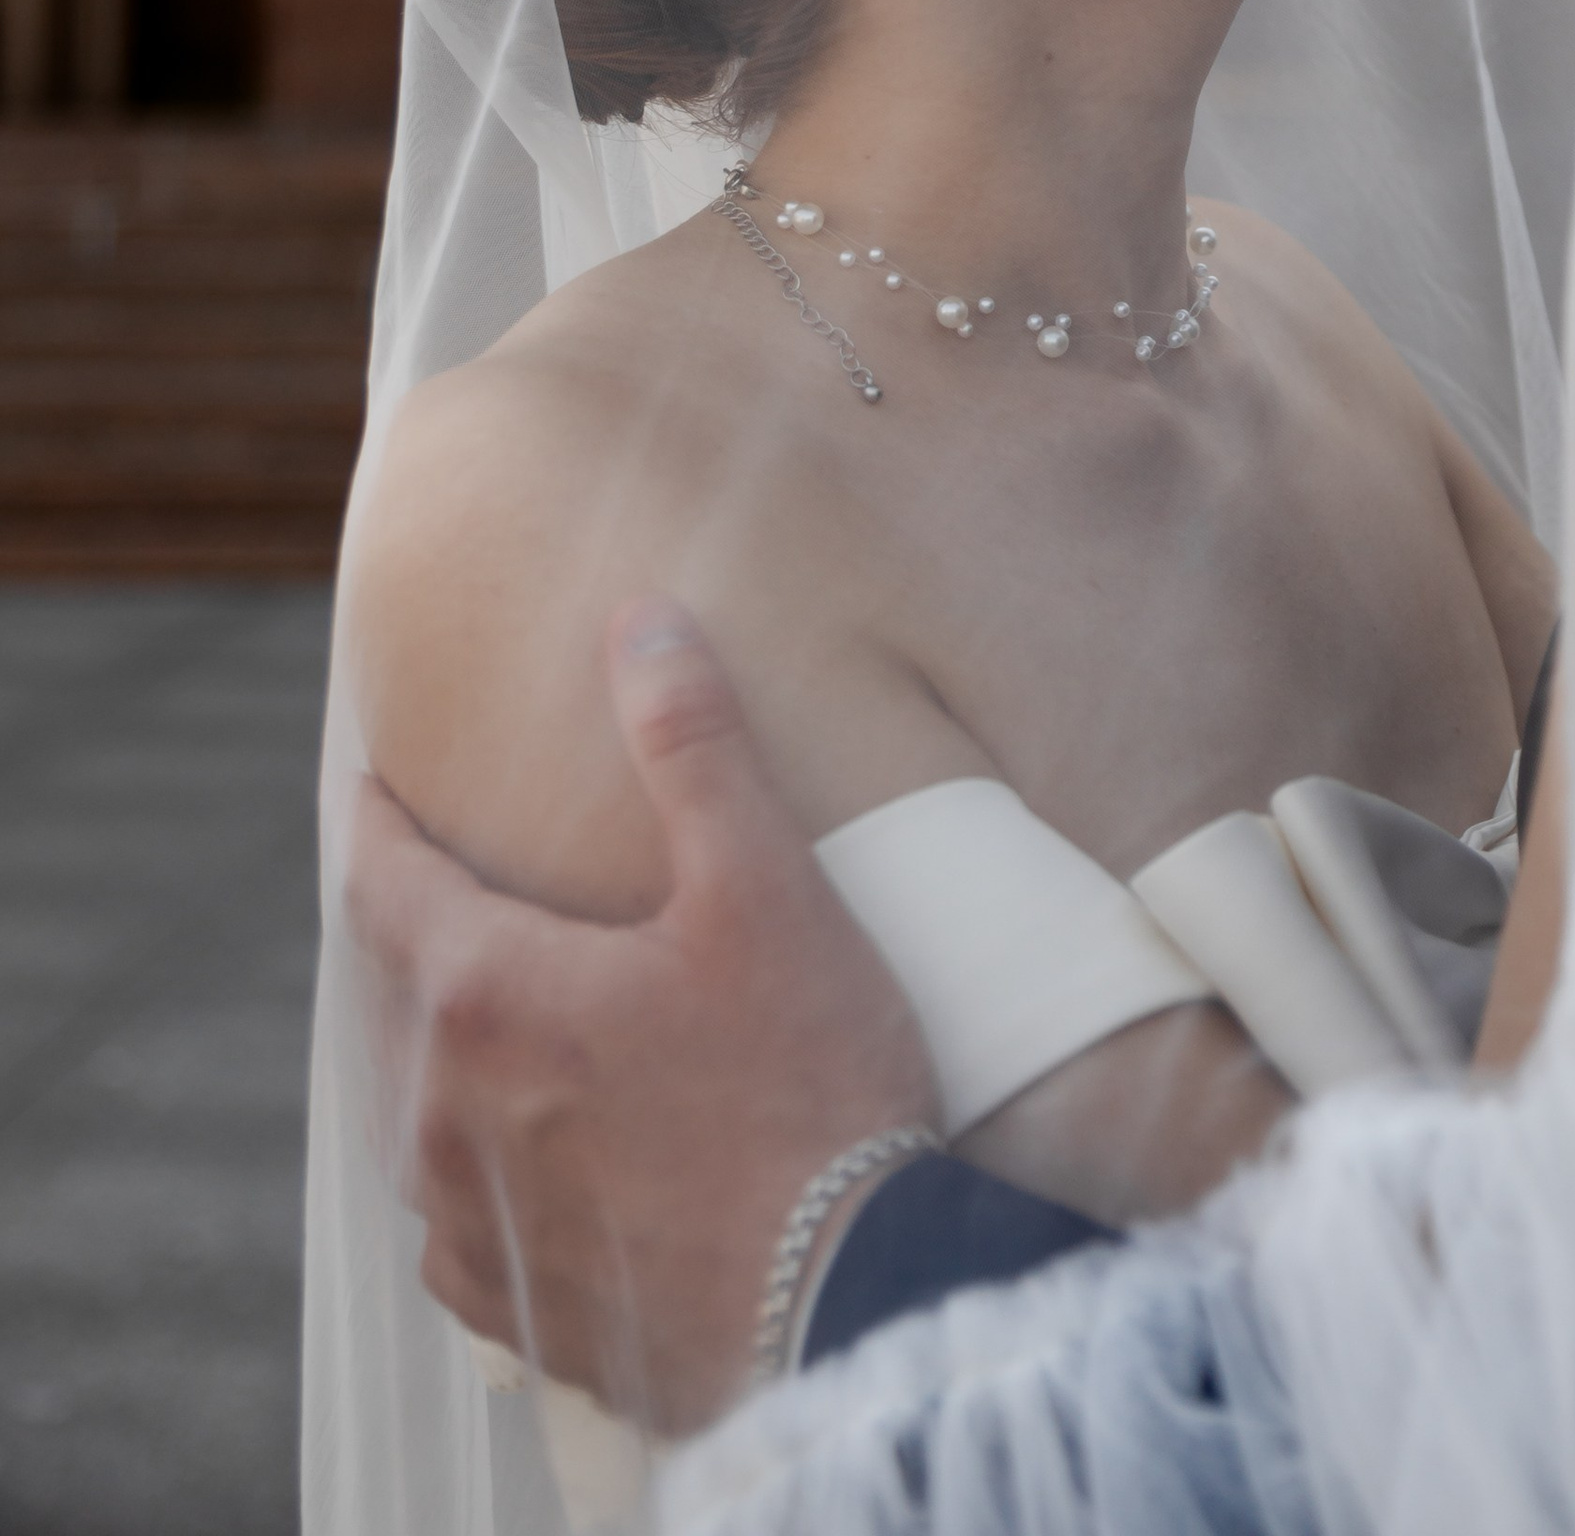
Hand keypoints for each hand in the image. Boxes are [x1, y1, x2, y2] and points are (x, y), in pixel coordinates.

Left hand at [346, 599, 937, 1435]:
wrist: (845, 1297)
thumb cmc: (807, 1085)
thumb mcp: (762, 886)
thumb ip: (692, 742)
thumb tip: (642, 619)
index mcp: (483, 997)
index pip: (381, 882)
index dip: (379, 819)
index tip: (383, 779)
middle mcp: (445, 1117)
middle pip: (397, 994)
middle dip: (421, 926)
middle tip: (458, 875)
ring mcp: (471, 1223)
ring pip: (425, 1107)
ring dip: (453, 1047)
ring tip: (503, 1004)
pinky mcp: (516, 1303)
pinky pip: (460, 1213)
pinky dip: (485, 1158)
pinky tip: (536, 1146)